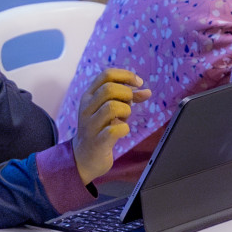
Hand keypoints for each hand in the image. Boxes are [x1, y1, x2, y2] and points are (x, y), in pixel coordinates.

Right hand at [71, 69, 150, 183]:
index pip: (106, 75)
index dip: (126, 75)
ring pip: (111, 107)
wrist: (85, 156)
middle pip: (109, 89)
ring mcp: (90, 125)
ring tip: (124, 118)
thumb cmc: (101, 129)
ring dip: (125, 111)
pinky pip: (115, 129)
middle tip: (130, 104)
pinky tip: (122, 131)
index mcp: (88, 96)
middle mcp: (86, 108)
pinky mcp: (97, 141)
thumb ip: (127, 99)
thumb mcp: (111, 110)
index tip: (138, 83)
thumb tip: (146, 91)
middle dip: (127, 94)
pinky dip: (124, 128)